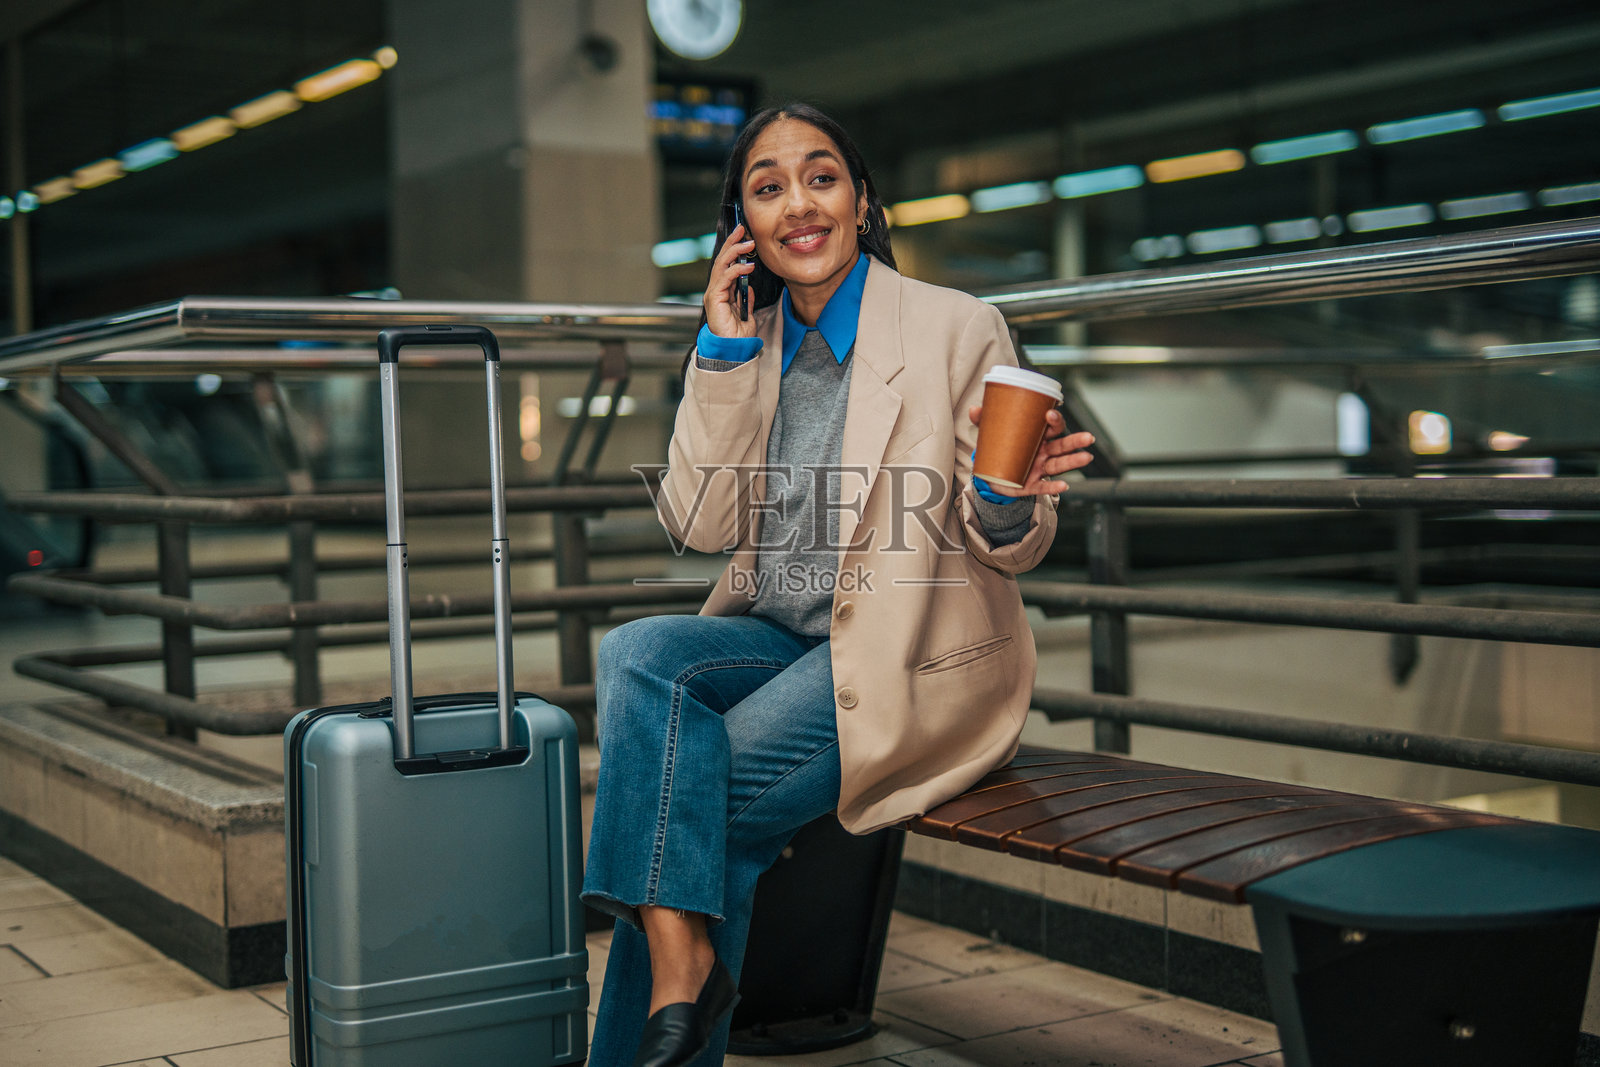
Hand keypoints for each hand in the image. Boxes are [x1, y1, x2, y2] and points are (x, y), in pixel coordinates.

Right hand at [703, 223, 758, 338]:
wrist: (733, 350)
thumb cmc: (738, 336)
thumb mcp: (748, 313)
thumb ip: (746, 299)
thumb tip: (750, 288)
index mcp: (723, 291)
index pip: (727, 264)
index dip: (734, 248)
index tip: (744, 235)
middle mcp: (716, 290)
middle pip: (722, 259)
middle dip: (732, 242)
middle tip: (743, 229)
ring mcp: (713, 294)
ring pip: (721, 265)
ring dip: (735, 252)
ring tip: (749, 244)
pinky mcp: (714, 299)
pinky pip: (724, 279)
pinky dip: (736, 270)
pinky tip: (748, 266)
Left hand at [967, 405, 1094, 496]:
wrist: (991, 475)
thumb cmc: (999, 448)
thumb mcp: (991, 433)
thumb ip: (984, 420)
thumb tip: (974, 410)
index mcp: (1037, 436)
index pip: (1051, 426)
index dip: (1054, 420)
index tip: (1049, 414)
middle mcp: (1043, 451)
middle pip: (1063, 445)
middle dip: (1076, 441)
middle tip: (1089, 438)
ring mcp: (1040, 468)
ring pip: (1060, 464)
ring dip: (1074, 461)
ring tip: (1087, 458)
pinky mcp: (1032, 484)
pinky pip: (1045, 486)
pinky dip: (1054, 486)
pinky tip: (1065, 486)